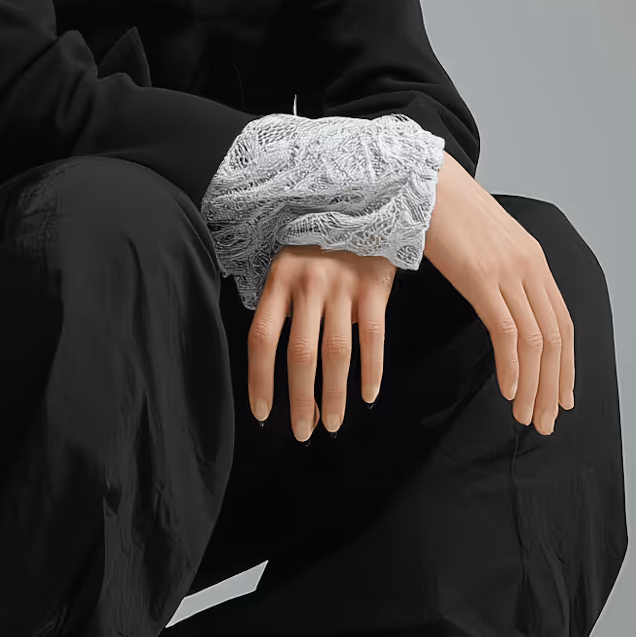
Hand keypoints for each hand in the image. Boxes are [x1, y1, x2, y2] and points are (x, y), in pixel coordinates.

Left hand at [248, 247, 398, 439]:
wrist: (364, 203)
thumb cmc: (319, 242)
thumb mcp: (288, 262)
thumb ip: (281, 303)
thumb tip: (275, 360)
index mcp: (279, 280)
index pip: (263, 338)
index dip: (261, 380)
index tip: (263, 413)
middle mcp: (308, 284)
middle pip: (301, 354)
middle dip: (301, 400)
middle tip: (303, 432)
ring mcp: (343, 286)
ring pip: (336, 353)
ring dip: (334, 395)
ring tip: (333, 424)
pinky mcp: (374, 288)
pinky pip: (373, 338)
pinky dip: (372, 371)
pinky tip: (368, 396)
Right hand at [423, 157, 574, 432]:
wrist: (421, 180)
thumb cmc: (444, 211)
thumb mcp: (483, 244)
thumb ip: (499, 273)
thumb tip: (500, 305)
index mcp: (534, 260)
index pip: (562, 323)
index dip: (565, 365)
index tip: (562, 397)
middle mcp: (530, 267)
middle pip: (555, 338)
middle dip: (554, 385)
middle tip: (546, 421)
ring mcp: (508, 271)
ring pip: (535, 340)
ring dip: (534, 385)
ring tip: (527, 416)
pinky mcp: (482, 276)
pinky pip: (507, 331)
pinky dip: (512, 366)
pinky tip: (508, 390)